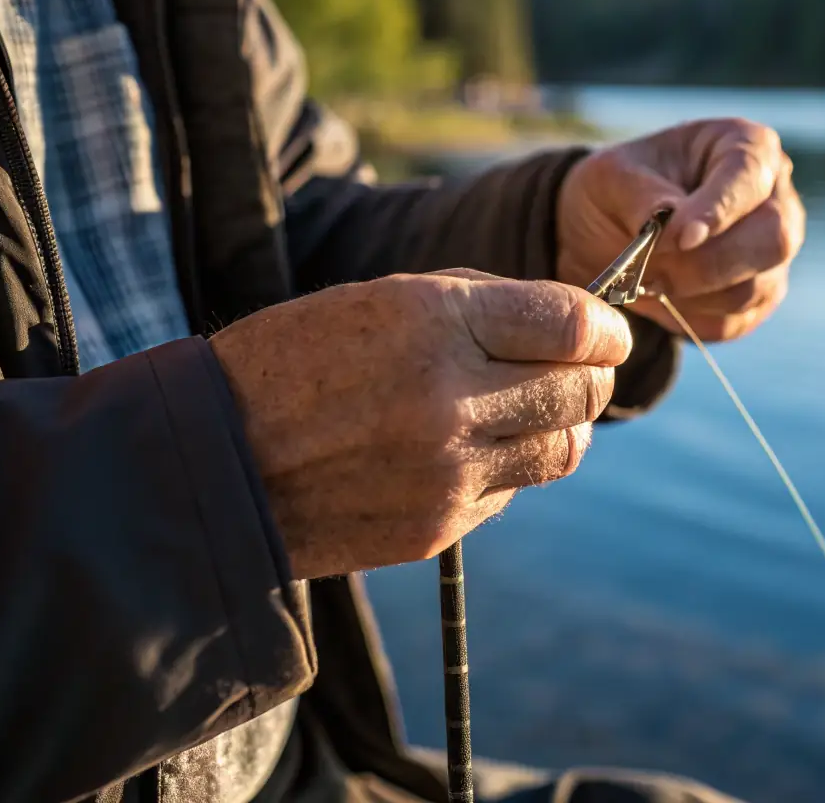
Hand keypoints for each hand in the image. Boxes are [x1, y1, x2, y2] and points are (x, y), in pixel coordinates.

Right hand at [209, 270, 630, 578]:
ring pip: (564, 449)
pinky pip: (512, 491)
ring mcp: (451, 471)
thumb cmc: (297, 360)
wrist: (215, 463)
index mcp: (437, 322)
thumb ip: (483, 306)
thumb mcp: (384, 299)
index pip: (572, 323)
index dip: (607, 325)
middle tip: (585, 368)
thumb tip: (571, 329)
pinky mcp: (440, 526)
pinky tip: (471, 450)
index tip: (610, 330)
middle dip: (594, 374)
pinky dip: (509, 466)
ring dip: (566, 425)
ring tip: (541, 409)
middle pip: (581, 390)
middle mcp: (453, 397)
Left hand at [556, 118, 805, 340]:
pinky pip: (734, 321)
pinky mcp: (759, 297)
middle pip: (773, 239)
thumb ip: (642, 194)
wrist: (610, 231)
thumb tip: (671, 222)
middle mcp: (777, 199)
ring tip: (645, 277)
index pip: (750, 176)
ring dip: (690, 292)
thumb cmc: (620, 187)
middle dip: (706, 262)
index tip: (682, 237)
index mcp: (748, 146)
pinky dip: (688, 316)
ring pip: (752, 288)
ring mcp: (772, 253)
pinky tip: (660, 294)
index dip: (720, 209)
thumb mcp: (612, 175)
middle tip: (651, 267)